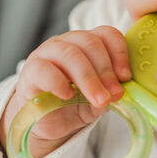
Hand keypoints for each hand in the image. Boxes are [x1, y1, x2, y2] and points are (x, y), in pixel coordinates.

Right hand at [0, 27, 130, 157]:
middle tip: (114, 94)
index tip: (126, 76)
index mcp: (88, 44)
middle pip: (90, 43)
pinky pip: (44, 69)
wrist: (46, 123)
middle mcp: (67, 43)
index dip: (119, 52)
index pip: (106, 34)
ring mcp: (47, 54)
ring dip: (88, 79)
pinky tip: (68, 95)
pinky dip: (59, 82)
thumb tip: (121, 92)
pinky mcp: (30, 71)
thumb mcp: (98, 99)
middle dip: (106, 70)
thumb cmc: (74, 105)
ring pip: (70, 54)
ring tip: (99, 99)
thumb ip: (110, 92)